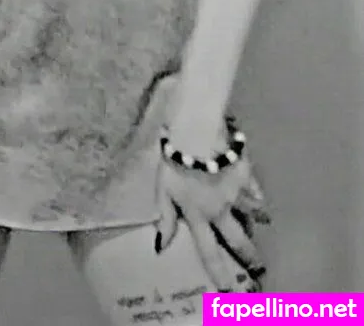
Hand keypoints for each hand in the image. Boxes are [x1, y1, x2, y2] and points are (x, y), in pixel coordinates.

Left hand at [155, 150, 268, 292]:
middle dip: (249, 257)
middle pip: (238, 239)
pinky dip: (257, 196)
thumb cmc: (175, 161)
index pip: (209, 251)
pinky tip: (260, 200)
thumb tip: (161, 247)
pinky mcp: (245, 174)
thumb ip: (165, 219)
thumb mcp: (163, 191)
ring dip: (257, 223)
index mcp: (198, 216)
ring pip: (251, 215)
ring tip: (263, 228)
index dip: (219, 273)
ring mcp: (236, 193)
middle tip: (260, 270)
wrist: (197, 134)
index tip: (229, 291)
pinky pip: (255, 191)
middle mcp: (220, 210)